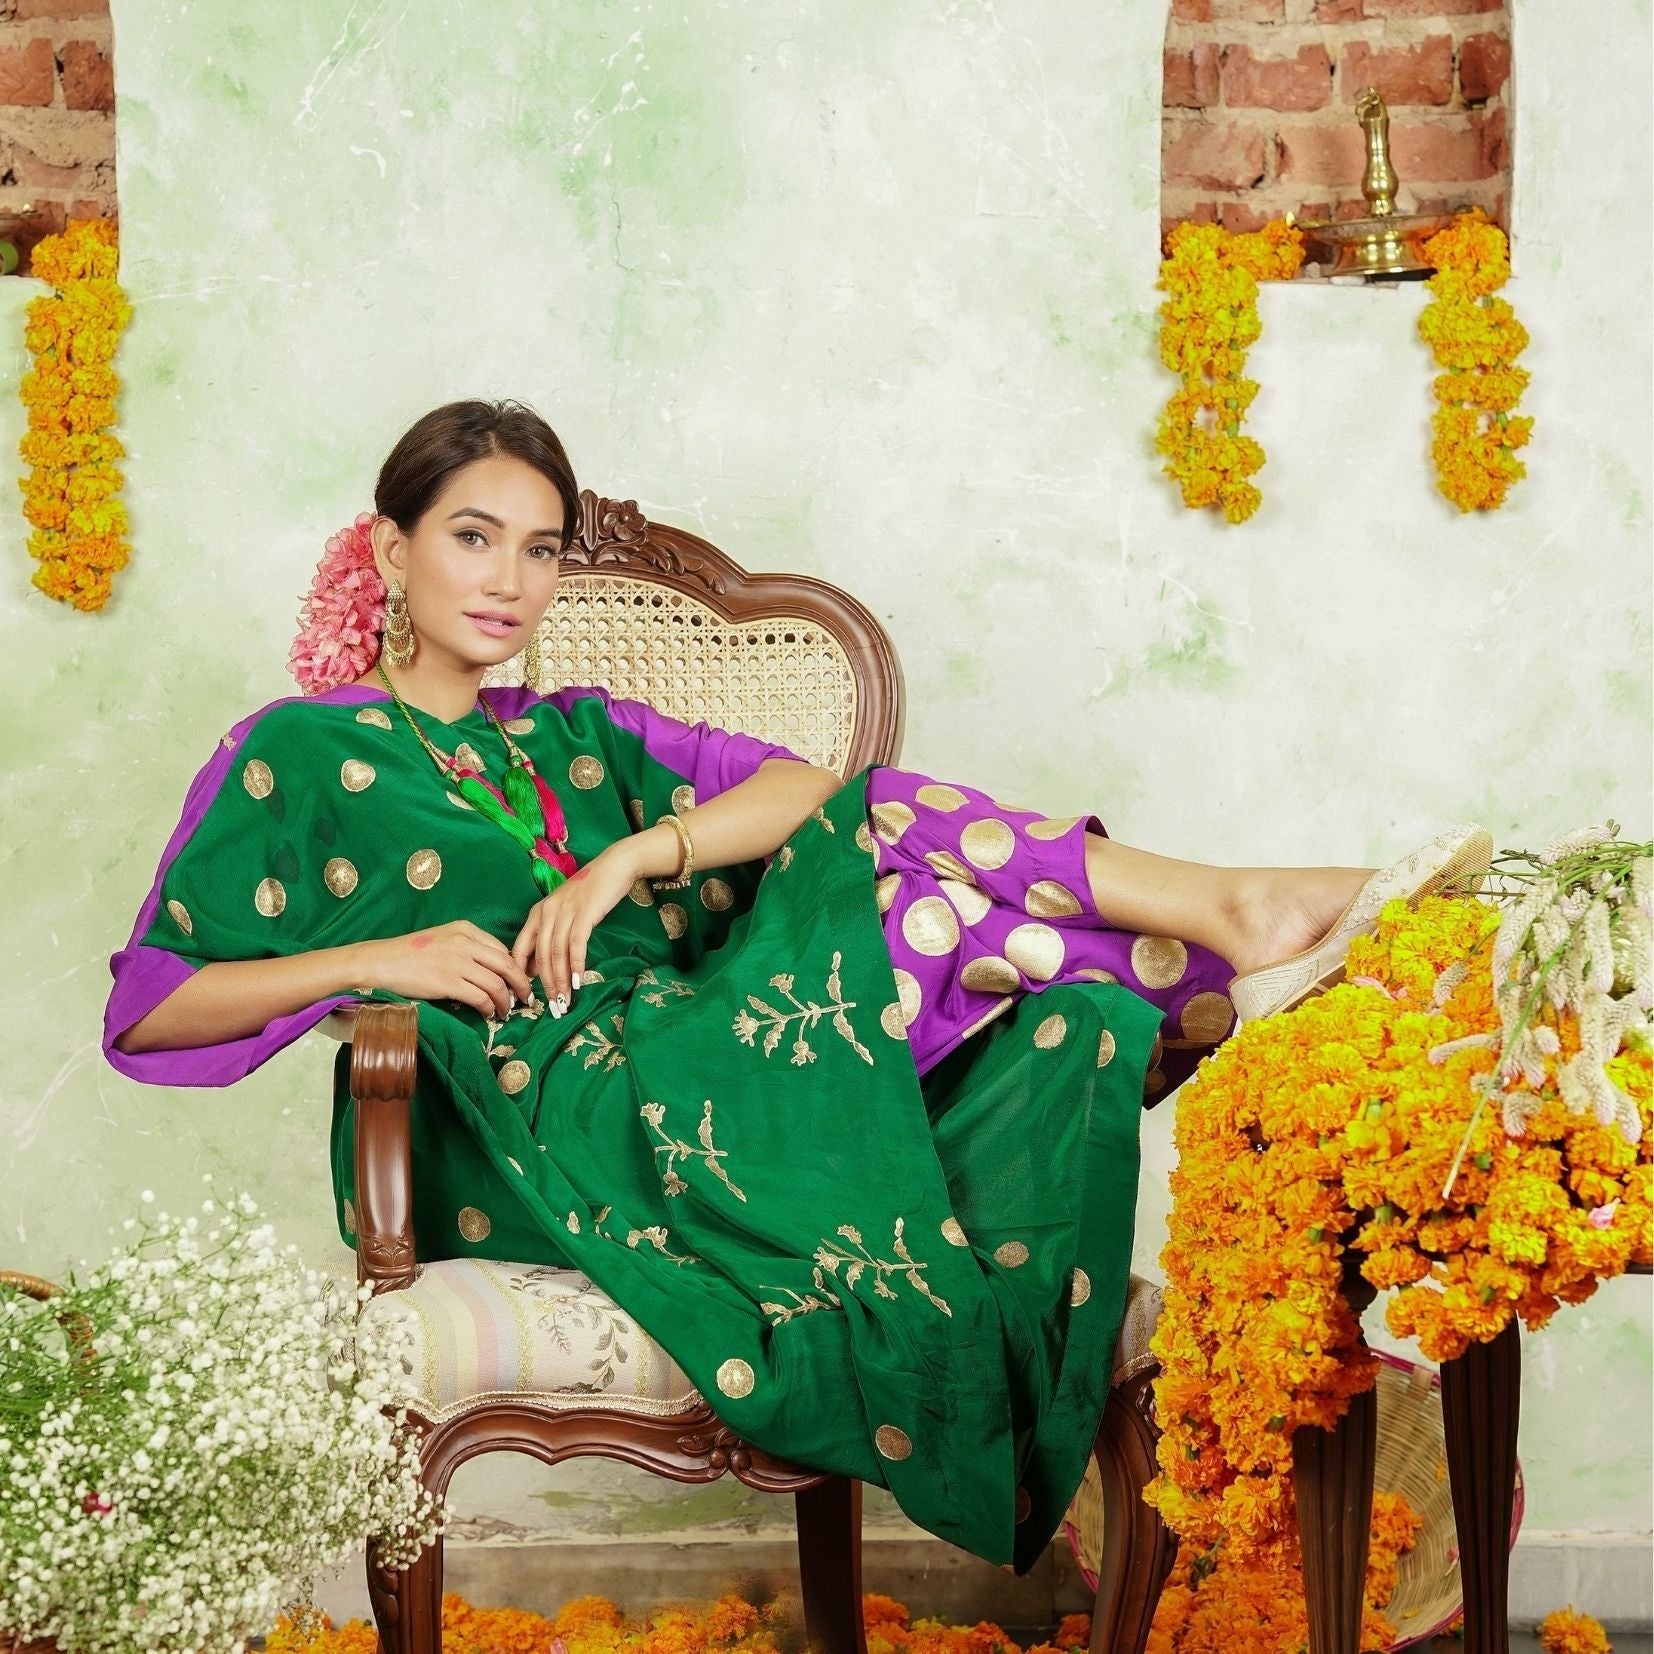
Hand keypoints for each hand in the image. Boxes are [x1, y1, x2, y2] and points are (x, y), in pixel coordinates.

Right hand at [357, 921, 534, 1019]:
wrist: (380, 962)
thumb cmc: (409, 953)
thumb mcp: (443, 940)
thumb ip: (467, 949)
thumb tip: (492, 972)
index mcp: (465, 929)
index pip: (502, 949)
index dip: (515, 968)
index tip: (518, 982)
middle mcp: (465, 942)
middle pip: (507, 965)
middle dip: (521, 984)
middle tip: (525, 998)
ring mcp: (457, 961)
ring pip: (497, 984)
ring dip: (505, 1001)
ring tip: (505, 1011)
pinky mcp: (448, 981)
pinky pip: (480, 997)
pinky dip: (489, 1008)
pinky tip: (488, 1014)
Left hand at [510, 844, 639, 1013]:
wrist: (613, 867)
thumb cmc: (589, 893)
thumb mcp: (563, 912)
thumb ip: (549, 936)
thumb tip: (539, 967)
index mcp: (536, 914)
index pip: (519, 950)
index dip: (520, 976)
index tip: (526, 998)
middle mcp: (546, 913)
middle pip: (540, 956)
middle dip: (545, 985)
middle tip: (552, 1007)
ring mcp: (565, 912)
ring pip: (557, 953)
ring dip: (560, 980)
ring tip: (564, 1000)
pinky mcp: (584, 912)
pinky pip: (576, 943)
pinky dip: (576, 964)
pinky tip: (577, 981)